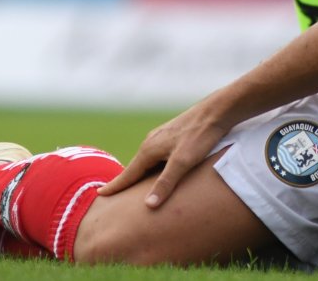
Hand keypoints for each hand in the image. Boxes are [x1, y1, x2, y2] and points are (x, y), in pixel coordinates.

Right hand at [97, 101, 230, 207]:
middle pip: (135, 167)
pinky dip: (150, 165)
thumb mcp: (183, 163)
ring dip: (137, 172)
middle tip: (110, 193)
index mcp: (149, 149)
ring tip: (131, 184)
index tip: (100, 195)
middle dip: (124, 180)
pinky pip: (155, 154)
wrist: (216, 111)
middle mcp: (151, 142)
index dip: (116, 186)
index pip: (128, 174)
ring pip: (146, 160)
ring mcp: (161, 137)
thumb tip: (148, 205)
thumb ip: (166, 183)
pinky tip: (156, 168)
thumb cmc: (200, 136)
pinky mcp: (172, 135)